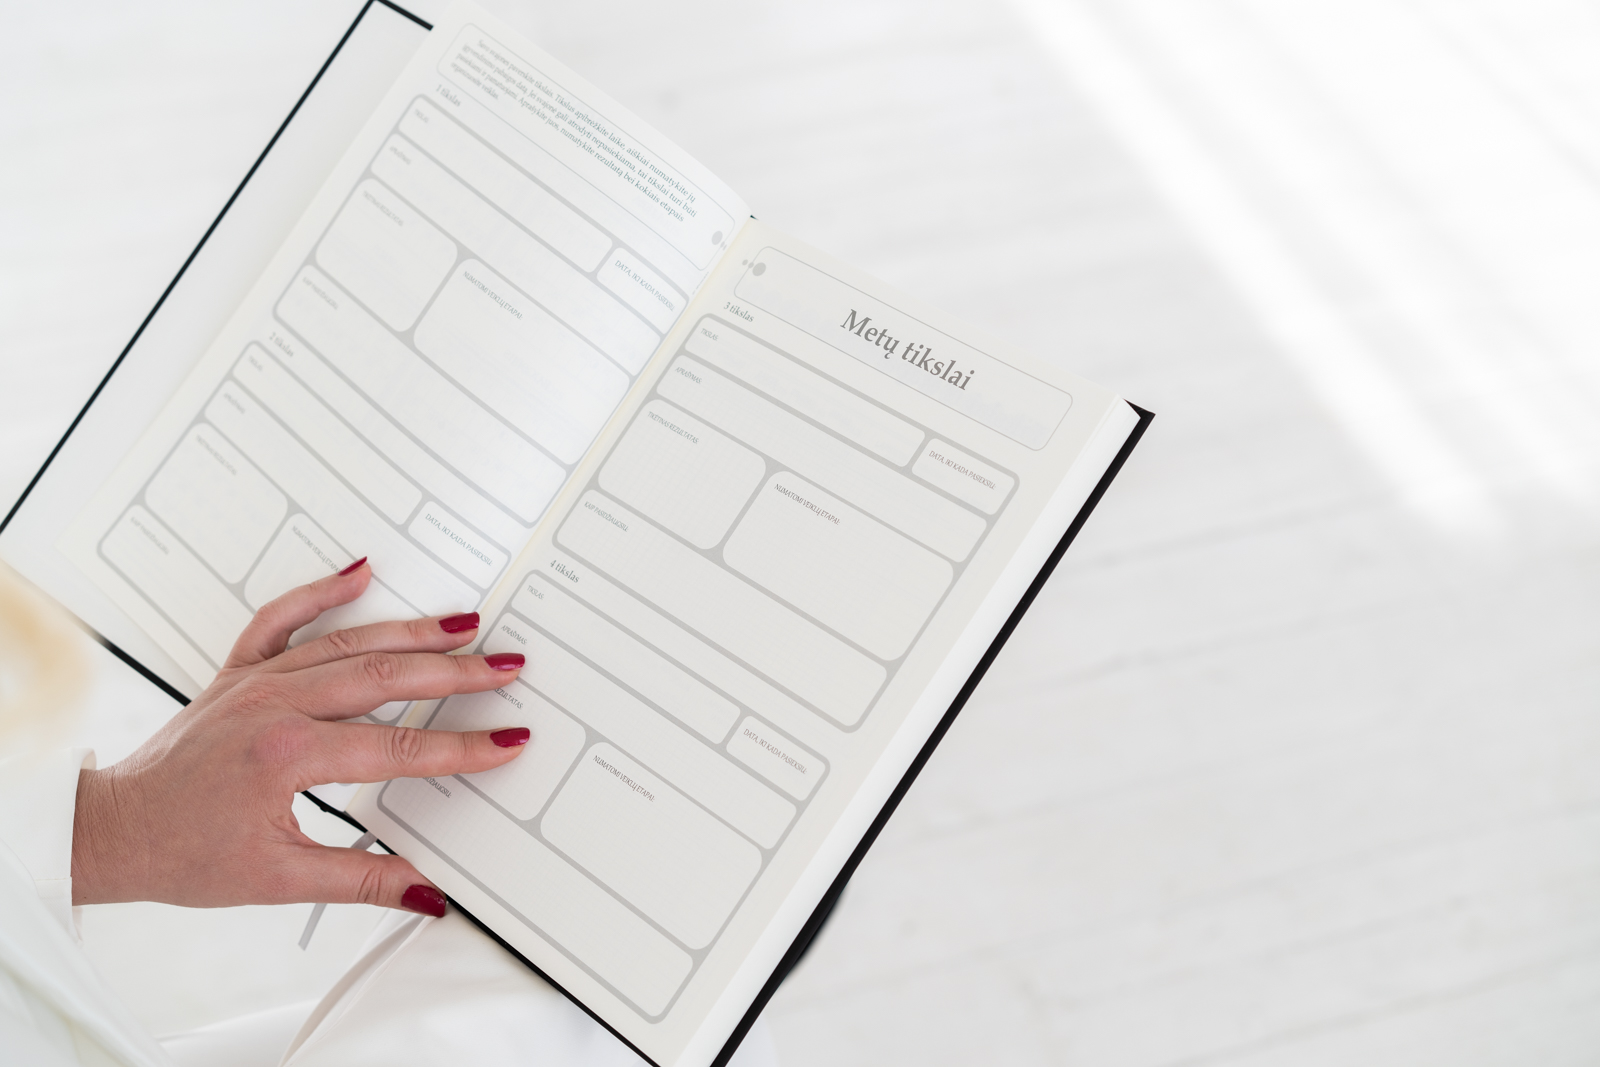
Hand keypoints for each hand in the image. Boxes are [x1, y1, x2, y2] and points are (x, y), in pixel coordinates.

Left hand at [71, 561, 526, 915]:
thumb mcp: (278, 879)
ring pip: (348, 642)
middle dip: (455, 672)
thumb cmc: (182, 854)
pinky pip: (282, 618)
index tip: (505, 743)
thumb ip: (362, 880)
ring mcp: (255, 680)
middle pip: (385, 678)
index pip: (397, 749)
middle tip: (506, 666)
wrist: (112, 830)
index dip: (461, 748)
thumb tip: (426, 893)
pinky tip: (362, 571)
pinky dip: (322, 591)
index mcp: (286, 755)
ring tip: (465, 622)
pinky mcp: (237, 671)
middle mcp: (273, 704)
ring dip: (412, 630)